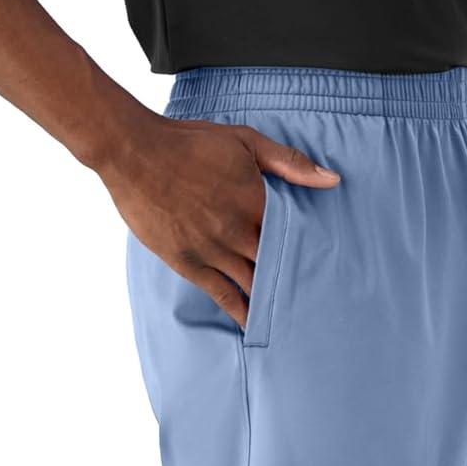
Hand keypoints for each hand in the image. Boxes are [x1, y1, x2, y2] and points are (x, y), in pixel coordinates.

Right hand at [101, 111, 340, 326]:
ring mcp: (214, 251)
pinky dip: (241, 312)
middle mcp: (239, 231)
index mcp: (256, 201)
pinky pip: (223, 296)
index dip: (311, 250)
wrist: (135, 153)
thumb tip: (331, 179)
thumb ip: (289, 162)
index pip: (295, 235)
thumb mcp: (244, 141)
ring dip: (272, 300)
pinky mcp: (190, 264)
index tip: (328, 265)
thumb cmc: (189, 142)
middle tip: (318, 300)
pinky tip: (254, 324)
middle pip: (277, 264)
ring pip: (253, 284)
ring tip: (293, 317)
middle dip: (295, 279)